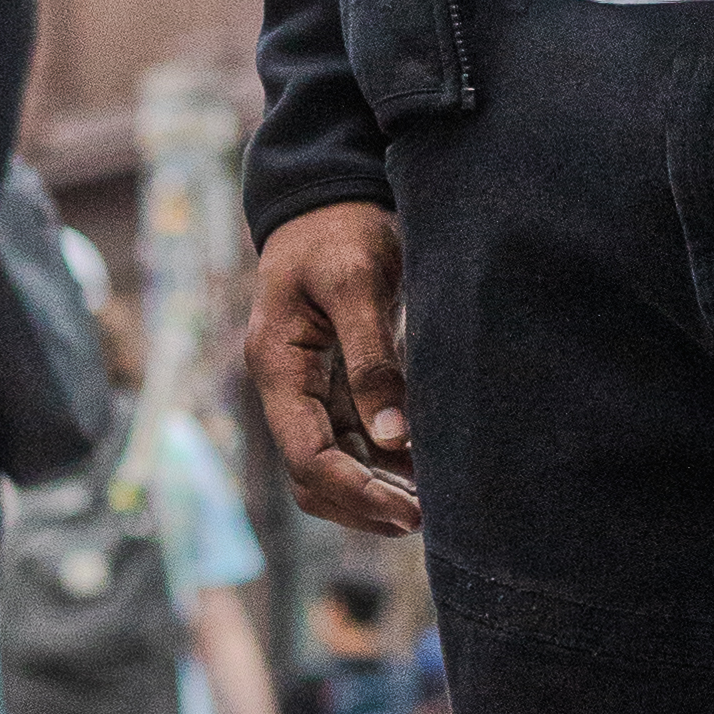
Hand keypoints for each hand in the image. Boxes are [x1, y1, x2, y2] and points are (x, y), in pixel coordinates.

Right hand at [247, 200, 414, 528]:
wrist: (329, 195)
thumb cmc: (340, 230)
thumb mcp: (357, 282)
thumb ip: (373, 357)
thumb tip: (392, 435)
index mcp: (279, 367)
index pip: (308, 457)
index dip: (357, 493)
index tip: (412, 511)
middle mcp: (287, 388)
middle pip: (313, 477)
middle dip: (364, 505)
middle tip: (428, 518)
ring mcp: (308, 389)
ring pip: (332, 465)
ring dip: (376, 492)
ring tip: (435, 504)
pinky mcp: (333, 383)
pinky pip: (352, 441)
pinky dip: (385, 464)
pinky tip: (428, 470)